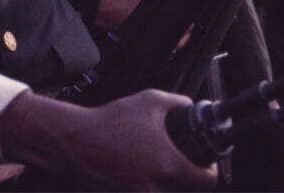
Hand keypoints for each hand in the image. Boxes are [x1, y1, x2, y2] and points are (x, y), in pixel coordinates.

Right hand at [0, 89, 217, 190]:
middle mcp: (151, 188)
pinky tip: (141, 177)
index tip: (207, 163)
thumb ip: (180, 104)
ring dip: (168, 188)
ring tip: (163, 173)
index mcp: (167, 165)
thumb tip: (193, 109)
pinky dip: (146, 190)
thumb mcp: (153, 101)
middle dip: (190, 183)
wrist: (72, 140)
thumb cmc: (110, 121)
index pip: (207, 182)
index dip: (211, 171)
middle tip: (186, 168)